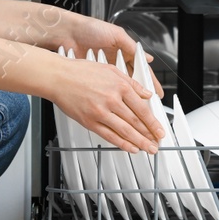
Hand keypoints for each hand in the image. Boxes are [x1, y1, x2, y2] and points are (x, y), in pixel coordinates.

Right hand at [48, 51, 166, 154]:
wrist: (58, 77)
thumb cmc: (81, 71)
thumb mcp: (111, 70)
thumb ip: (131, 83)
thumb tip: (147, 94)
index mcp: (120, 86)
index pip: (142, 108)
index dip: (153, 122)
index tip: (160, 130)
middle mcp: (112, 99)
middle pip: (136, 121)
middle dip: (149, 135)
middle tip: (157, 143)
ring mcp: (100, 112)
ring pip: (125, 131)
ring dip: (139, 142)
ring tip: (148, 148)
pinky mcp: (89, 121)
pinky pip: (109, 135)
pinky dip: (122, 144)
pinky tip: (131, 148)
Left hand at [55, 10, 164, 98]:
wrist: (67, 33)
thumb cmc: (90, 29)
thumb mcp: (116, 35)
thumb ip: (132, 47)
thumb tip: (148, 59)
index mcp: (124, 51)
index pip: (141, 69)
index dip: (150, 82)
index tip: (156, 93)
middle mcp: (116, 61)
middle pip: (133, 81)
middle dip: (141, 94)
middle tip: (147, 104)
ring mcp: (105, 71)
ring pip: (120, 88)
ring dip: (127, 96)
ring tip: (134, 105)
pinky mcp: (94, 77)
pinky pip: (106, 89)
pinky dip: (111, 94)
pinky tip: (115, 101)